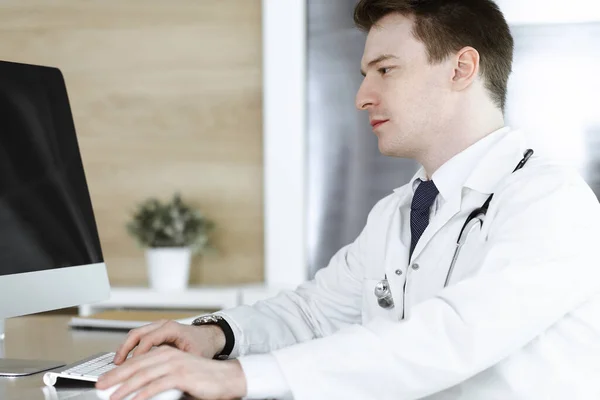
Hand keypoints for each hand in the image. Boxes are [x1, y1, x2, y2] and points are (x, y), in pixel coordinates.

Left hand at [96, 346, 246, 399]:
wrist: (228, 378)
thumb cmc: (205, 379)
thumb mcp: (178, 376)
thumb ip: (160, 379)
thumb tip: (140, 390)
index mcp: (167, 353)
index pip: (138, 360)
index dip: (119, 370)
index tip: (106, 379)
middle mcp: (170, 355)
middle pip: (136, 365)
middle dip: (115, 376)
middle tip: (100, 386)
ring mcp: (176, 365)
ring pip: (143, 375)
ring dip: (125, 387)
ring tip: (112, 396)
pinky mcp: (182, 375)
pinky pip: (157, 385)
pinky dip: (143, 394)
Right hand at [113, 320, 224, 363]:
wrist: (209, 337)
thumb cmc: (203, 345)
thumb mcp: (193, 357)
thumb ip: (179, 365)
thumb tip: (168, 379)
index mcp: (172, 329)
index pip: (148, 339)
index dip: (138, 354)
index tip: (132, 367)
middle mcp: (163, 325)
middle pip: (137, 334)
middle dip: (124, 349)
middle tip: (117, 365)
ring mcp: (159, 327)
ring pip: (135, 334)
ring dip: (125, 348)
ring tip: (118, 364)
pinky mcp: (157, 332)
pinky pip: (139, 337)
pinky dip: (131, 347)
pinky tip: (127, 360)